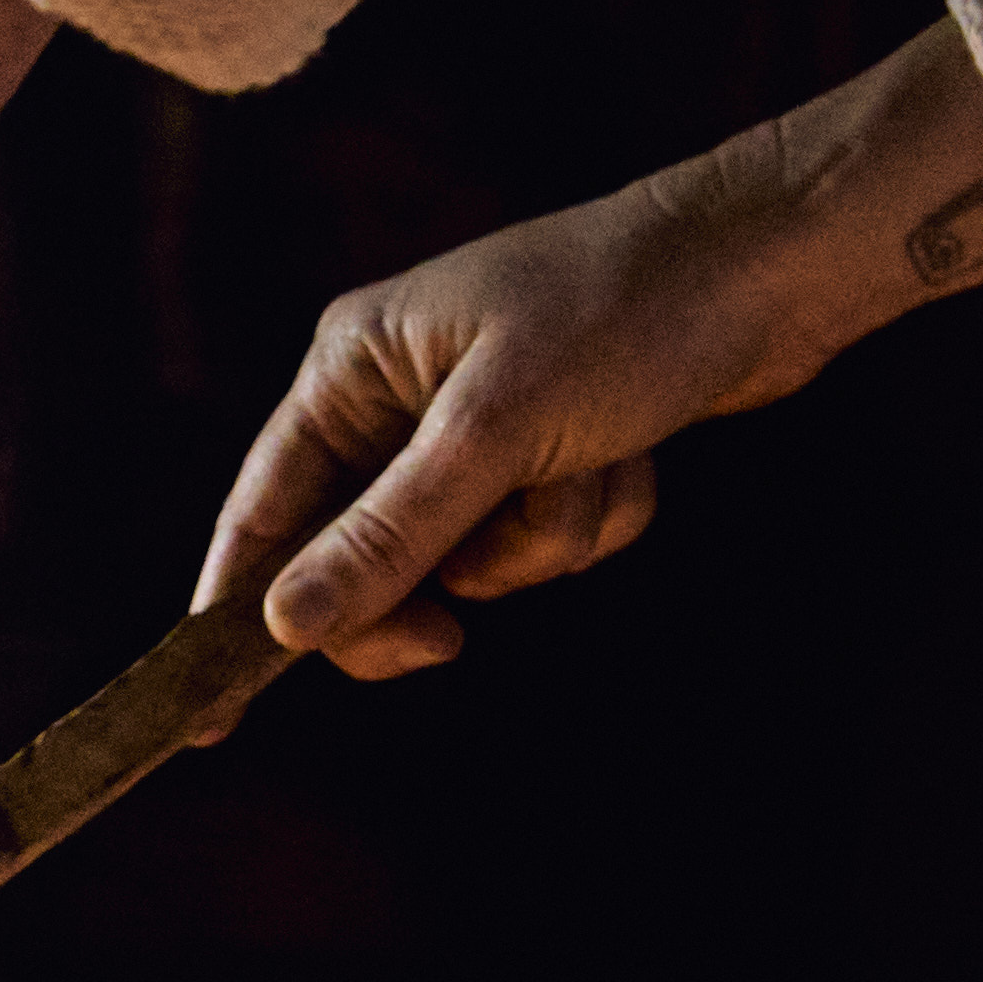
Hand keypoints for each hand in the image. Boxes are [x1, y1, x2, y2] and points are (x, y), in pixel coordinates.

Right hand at [205, 16, 982, 675]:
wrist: (775, 264)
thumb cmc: (624, 311)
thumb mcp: (494, 433)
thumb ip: (388, 536)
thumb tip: (285, 626)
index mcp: (353, 367)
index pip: (264, 515)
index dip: (235, 615)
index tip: (207, 716)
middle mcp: (398, 397)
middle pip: (364, 560)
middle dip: (440, 579)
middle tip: (453, 639)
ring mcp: (476, 429)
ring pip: (472, 562)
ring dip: (541, 540)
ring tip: (593, 463)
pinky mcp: (549, 452)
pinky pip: (542, 542)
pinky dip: (591, 519)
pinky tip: (634, 453)